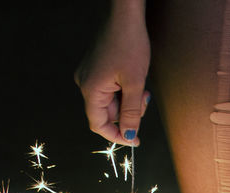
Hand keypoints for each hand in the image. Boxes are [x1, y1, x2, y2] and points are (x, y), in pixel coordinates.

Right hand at [74, 5, 150, 145]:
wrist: (125, 15)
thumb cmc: (129, 44)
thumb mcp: (135, 83)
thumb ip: (132, 113)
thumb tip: (130, 136)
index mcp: (90, 89)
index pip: (99, 124)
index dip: (117, 135)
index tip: (134, 140)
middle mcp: (85, 83)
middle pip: (107, 113)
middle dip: (128, 112)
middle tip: (144, 99)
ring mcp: (89, 75)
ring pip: (110, 101)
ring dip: (128, 100)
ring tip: (141, 86)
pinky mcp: (96, 69)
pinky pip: (109, 89)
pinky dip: (124, 90)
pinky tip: (134, 79)